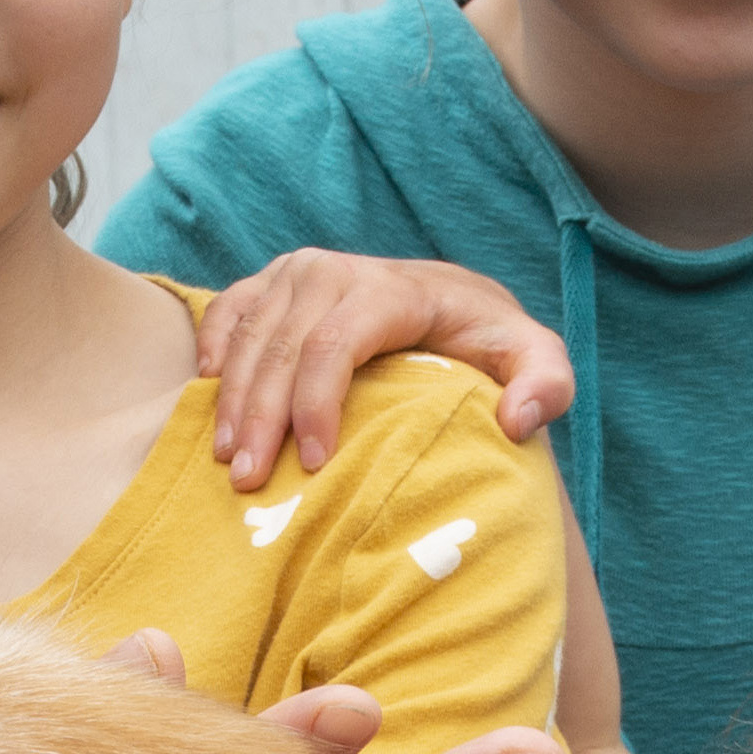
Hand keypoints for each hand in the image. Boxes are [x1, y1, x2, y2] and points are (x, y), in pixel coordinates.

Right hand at [192, 251, 571, 485]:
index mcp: (392, 289)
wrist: (451, 299)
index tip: (314, 466)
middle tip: (249, 483)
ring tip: (226, 462)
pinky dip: (211, 356)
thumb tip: (517, 420)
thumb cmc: (486, 342)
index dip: (316, 405)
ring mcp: (296, 271)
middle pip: (281, 347)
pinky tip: (206, 404)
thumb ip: (546, 384)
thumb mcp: (534, 359)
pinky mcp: (269, 281)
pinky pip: (225, 314)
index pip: (335, 344)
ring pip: (247, 336)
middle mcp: (334, 270)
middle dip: (261, 418)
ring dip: (229, 401)